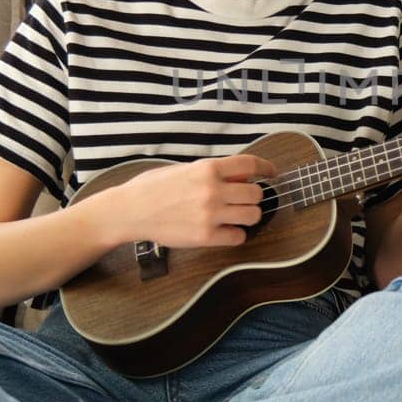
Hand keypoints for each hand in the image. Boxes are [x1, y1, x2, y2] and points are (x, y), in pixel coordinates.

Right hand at [89, 153, 276, 248]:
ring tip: (234, 216)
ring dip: (248, 216)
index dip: (266, 168)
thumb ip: (212, 172)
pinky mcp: (206, 237)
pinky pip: (239, 237)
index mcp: (207, 169)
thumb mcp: (184, 169)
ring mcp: (210, 215)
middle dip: (253, 197)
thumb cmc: (153, 187)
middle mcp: (212, 190)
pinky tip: (224, 231)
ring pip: (253, 216)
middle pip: (257, 193)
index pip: (249, 165)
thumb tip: (240, 176)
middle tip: (244, 200)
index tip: (272, 172)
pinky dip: (235, 234)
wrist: (130, 211)